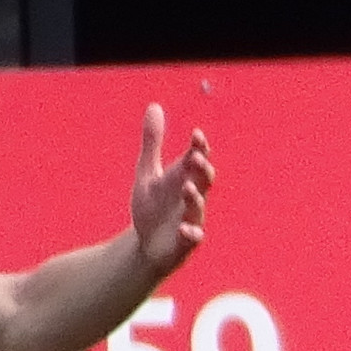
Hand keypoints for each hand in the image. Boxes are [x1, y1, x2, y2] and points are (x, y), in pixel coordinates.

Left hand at [128, 106, 212, 275]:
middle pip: (204, 181)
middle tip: (195, 157)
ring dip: (195, 198)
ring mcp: (191, 219)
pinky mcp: (186, 242)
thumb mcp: (147, 171)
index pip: (196, 159)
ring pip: (198, 207)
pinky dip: (191, 233)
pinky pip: (193, 237)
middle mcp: (191, 197)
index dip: (199, 147)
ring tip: (187, 188)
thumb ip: (153, 142)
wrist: (146, 245)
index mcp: (184, 178)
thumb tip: (155, 106)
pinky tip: (185, 229)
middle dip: (202, 169)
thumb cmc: (152, 207)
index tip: (196, 134)